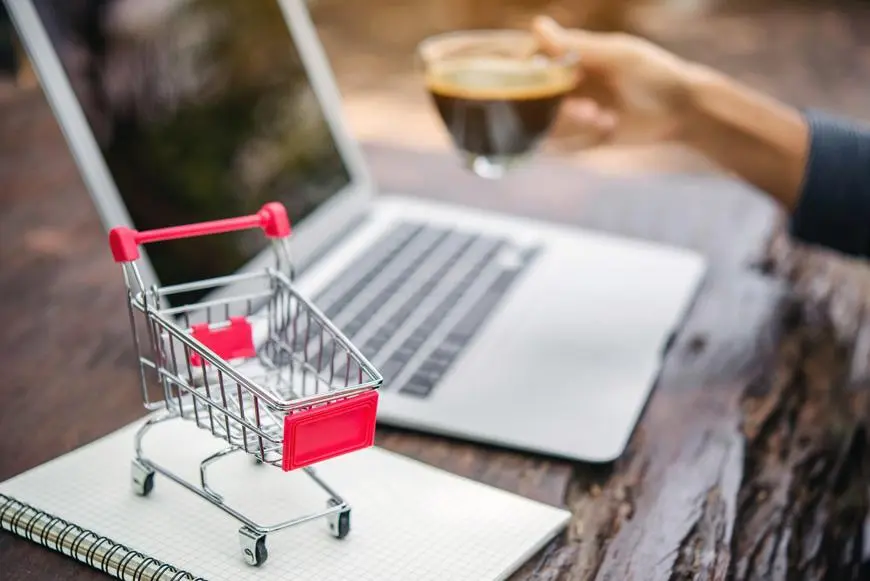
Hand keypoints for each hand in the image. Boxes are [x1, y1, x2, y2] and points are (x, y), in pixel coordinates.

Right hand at [532, 15, 808, 210]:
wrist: (682, 112)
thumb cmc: (654, 74)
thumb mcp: (618, 57)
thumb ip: (578, 45)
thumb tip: (537, 25)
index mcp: (571, 57)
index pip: (530, 60)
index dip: (525, 71)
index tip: (537, 81)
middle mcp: (566, 83)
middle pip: (534, 98)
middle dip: (557, 107)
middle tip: (588, 109)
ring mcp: (573, 112)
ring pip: (547, 124)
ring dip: (571, 125)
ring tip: (604, 119)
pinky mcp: (582, 138)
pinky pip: (563, 144)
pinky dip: (582, 139)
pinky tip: (610, 128)